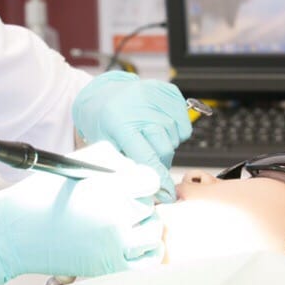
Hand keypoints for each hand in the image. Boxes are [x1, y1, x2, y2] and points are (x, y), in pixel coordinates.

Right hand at [0, 164, 162, 284]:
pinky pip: (148, 261)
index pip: (150, 180)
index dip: (140, 180)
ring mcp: (115, 245)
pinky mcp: (110, 268)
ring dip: (142, 226)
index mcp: (108, 188)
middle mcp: (115, 217)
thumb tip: (135, 171)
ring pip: (153, 232)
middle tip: (115, 204)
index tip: (130, 184)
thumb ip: (113, 159)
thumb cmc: (40, 195)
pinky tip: (130, 244)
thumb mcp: (77, 162)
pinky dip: (145, 252)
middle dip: (136, 202)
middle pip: (150, 205)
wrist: (15, 232)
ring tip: (122, 224)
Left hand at [72, 71, 191, 202]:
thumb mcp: (104, 145)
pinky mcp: (169, 92)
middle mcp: (141, 107)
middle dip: (159, 161)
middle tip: (147, 159)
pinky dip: (175, 132)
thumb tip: (149, 189)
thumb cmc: (101, 120)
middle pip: (165, 149)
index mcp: (120, 123)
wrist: (103, 92)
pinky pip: (183, 124)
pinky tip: (158, 127)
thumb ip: (125, 165)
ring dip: (166, 145)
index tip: (167, 193)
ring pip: (175, 138)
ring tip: (148, 138)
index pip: (147, 157)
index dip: (158, 177)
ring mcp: (157, 97)